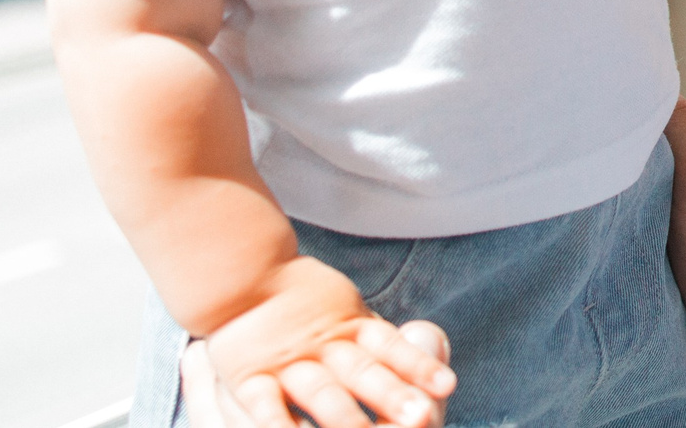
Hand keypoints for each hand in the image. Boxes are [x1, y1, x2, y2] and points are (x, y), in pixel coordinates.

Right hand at [197, 256, 456, 427]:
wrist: (239, 273)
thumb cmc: (299, 299)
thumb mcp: (344, 305)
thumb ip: (375, 332)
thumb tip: (423, 339)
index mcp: (350, 325)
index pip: (391, 346)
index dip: (418, 365)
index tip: (446, 386)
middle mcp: (324, 345)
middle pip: (364, 372)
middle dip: (392, 395)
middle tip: (420, 417)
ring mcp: (288, 363)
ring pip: (323, 393)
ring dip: (346, 418)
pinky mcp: (250, 378)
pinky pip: (266, 406)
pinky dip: (278, 426)